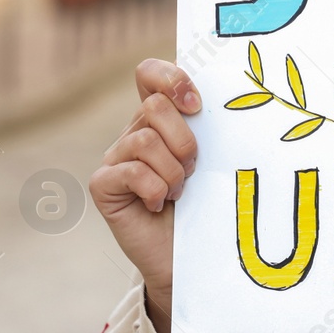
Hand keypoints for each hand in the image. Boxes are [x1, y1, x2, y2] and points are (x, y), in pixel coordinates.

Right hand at [89, 59, 199, 332]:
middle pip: (154, 106)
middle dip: (185, 139)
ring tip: (180, 191)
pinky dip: (154, 188)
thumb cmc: (209, 205)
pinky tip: (160, 204)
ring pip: (144, 139)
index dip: (169, 77)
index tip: (197, 103)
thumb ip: (212, 129)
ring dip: (172, 169)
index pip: (149, 74)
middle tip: (195, 168)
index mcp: (161, 119)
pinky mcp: (104, 186)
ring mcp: (116, 159)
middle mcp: (134, 133)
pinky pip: (129, 171)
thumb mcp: (216, 160)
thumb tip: (229, 101)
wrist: (193, 258)